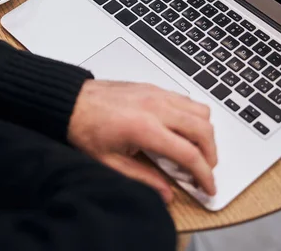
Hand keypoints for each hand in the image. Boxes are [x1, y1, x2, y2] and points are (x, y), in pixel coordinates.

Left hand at [68, 80, 216, 201]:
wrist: (69, 102)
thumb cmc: (83, 128)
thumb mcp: (109, 161)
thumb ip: (142, 178)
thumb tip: (166, 194)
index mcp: (145, 128)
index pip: (189, 154)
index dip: (204, 174)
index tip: (208, 187)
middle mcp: (155, 107)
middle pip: (203, 130)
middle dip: (211, 154)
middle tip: (204, 170)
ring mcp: (156, 93)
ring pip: (200, 110)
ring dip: (205, 132)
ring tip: (196, 149)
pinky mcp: (153, 87)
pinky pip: (185, 99)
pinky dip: (193, 116)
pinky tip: (181, 129)